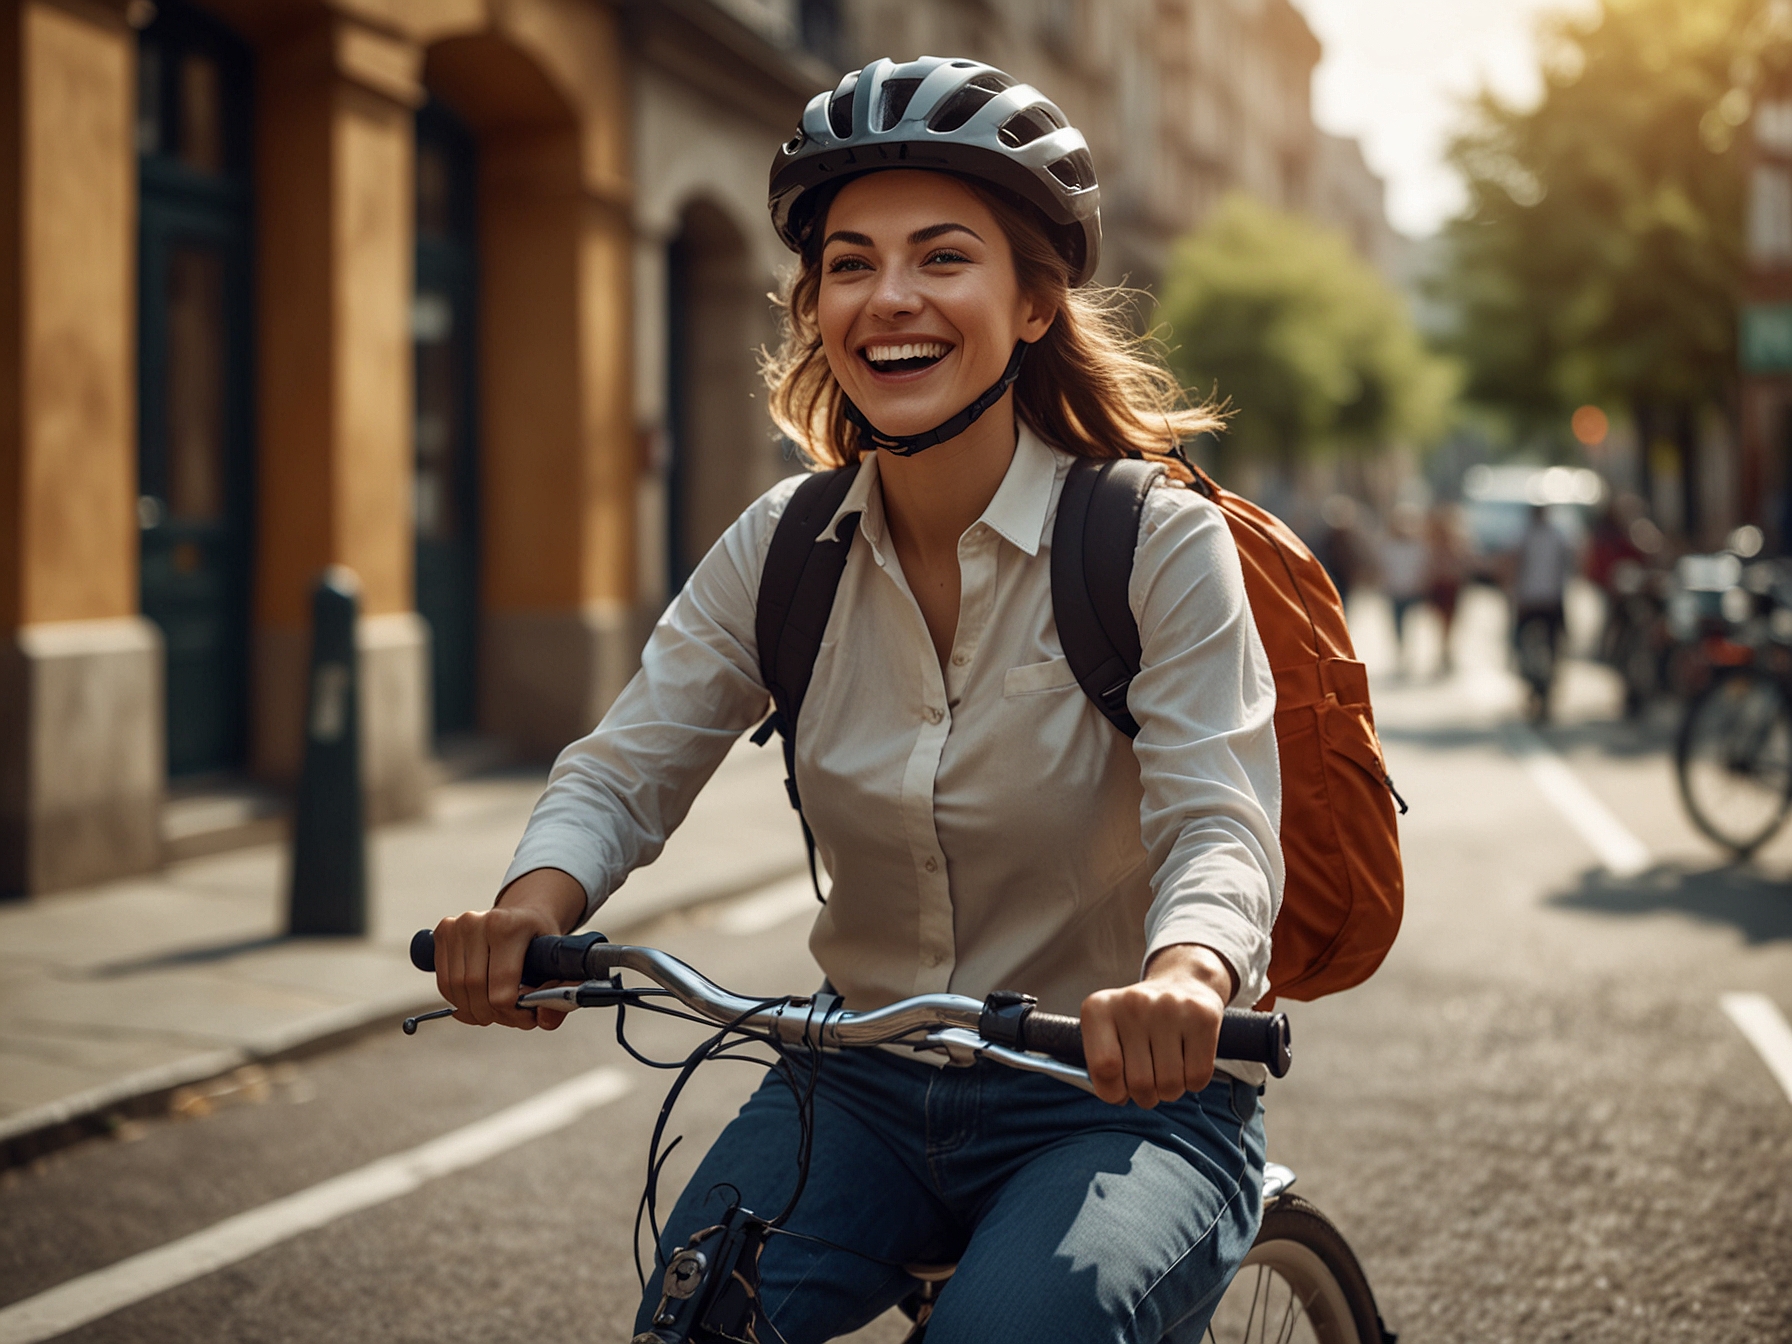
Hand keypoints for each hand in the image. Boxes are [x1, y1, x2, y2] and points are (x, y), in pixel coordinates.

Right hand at [433, 867, 586, 1030]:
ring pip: (455, 988)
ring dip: (473, 1011)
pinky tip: (476, 1003)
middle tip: (509, 1018)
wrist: (524, 914)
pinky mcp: (444, 931)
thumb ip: (561, 993)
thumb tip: (545, 1020)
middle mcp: (479, 921)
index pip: (501, 987)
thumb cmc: (540, 941)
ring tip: (494, 1012)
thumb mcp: (559, 962)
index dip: (512, 1012)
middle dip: (491, 1014)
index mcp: (510, 926)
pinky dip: (458, 1001)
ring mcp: (458, 925)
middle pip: (474, 988)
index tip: (526, 1017)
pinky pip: (444, 981)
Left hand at [1080, 944, 1237, 1107]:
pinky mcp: (1203, 1016)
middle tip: (1149, 1078)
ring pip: (1170, 1084)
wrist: (1182, 983)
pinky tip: (1187, 1060)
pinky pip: (1198, 1076)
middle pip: (1139, 1082)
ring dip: (1169, 1090)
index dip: (1113, 1091)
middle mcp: (1133, 1003)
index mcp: (1099, 1008)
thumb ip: (1103, 1070)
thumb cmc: (1139, 1021)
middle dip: (1145, 1095)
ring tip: (1167, 1068)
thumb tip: (1118, 1097)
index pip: (1104, 1068)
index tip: (1120, 1089)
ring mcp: (1169, 1007)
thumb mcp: (1107, 1035)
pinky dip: (1193, 1081)